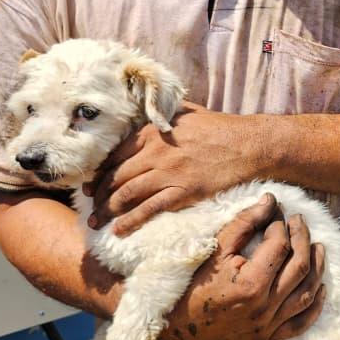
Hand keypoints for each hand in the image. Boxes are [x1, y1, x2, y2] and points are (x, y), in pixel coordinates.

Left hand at [86, 103, 257, 235]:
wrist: (249, 145)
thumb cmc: (220, 128)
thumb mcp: (187, 112)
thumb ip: (165, 113)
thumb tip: (152, 109)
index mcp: (153, 132)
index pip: (114, 155)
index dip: (98, 172)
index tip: (91, 184)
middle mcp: (155, 153)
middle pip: (115, 177)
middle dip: (98, 194)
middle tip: (90, 206)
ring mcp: (168, 173)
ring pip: (127, 194)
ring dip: (107, 210)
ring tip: (97, 222)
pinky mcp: (183, 192)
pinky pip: (149, 209)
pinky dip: (130, 221)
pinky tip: (119, 230)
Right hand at [159, 193, 325, 339]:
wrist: (176, 322)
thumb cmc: (195, 281)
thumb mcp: (217, 247)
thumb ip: (245, 222)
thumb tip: (271, 200)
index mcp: (250, 284)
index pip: (280, 246)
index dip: (281, 225)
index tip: (278, 212)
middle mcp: (263, 308)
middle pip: (299, 267)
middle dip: (302, 239)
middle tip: (299, 221)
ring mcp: (268, 326)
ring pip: (306, 294)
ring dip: (317, 268)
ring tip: (317, 247)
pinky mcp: (268, 337)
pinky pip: (301, 324)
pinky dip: (315, 306)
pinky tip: (321, 287)